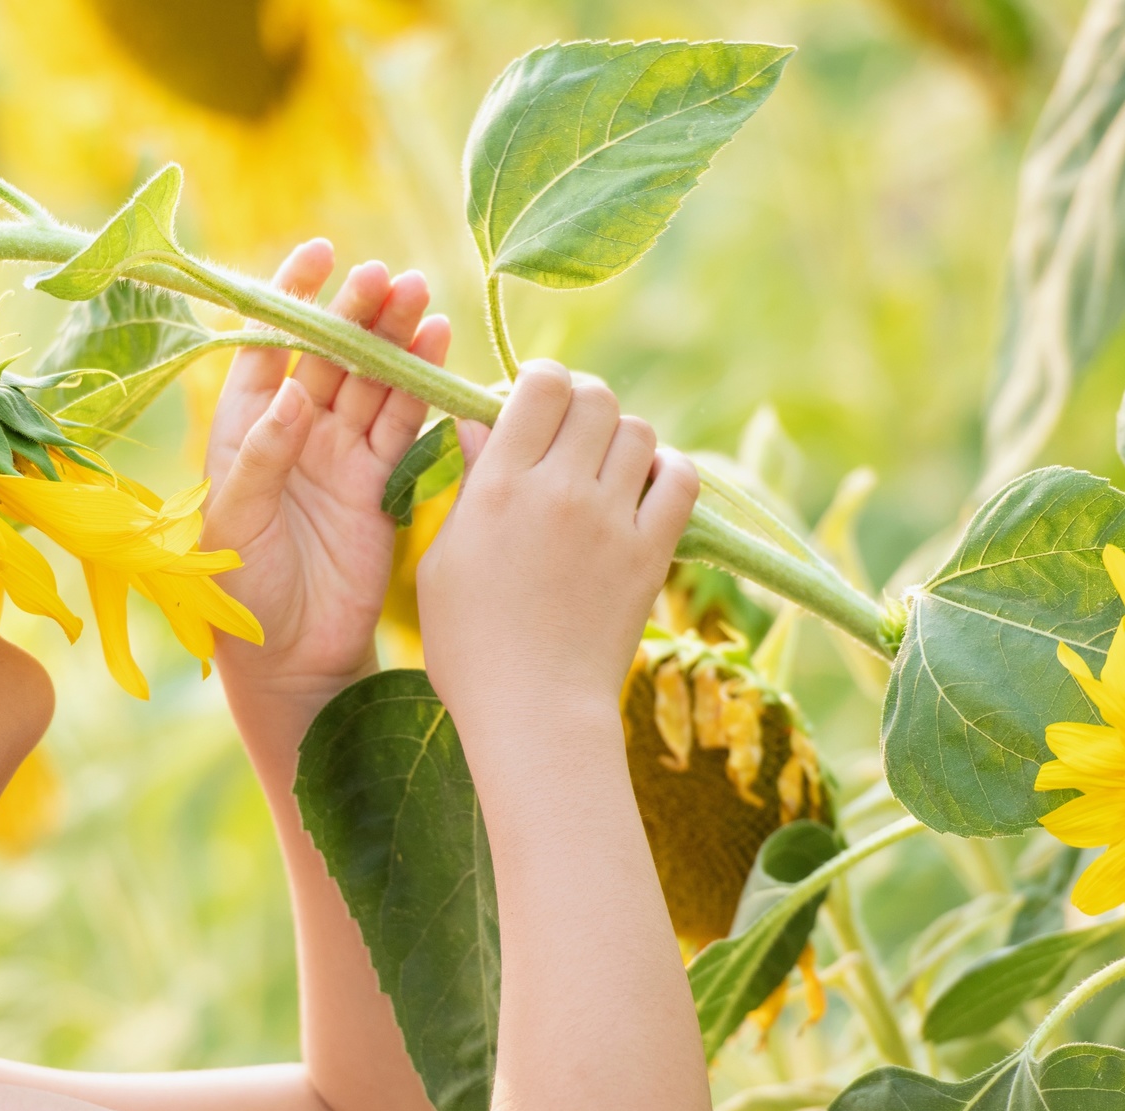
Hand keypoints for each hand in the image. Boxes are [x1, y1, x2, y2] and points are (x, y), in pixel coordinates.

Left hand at [202, 241, 452, 736]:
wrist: (288, 657)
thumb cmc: (239, 591)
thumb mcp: (235, 521)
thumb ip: (263, 455)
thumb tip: (293, 392)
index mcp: (243, 428)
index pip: (267, 346)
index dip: (292, 298)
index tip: (320, 255)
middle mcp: (292, 432)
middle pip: (328, 355)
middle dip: (357, 313)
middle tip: (387, 278)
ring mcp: (339, 454)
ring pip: (371, 381)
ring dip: (395, 340)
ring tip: (421, 299)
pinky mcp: (378, 483)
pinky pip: (402, 424)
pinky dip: (420, 387)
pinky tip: (438, 347)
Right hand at [416, 362, 697, 735]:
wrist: (534, 714)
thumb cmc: (469, 647)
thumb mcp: (443, 562)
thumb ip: (469, 486)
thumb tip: (481, 422)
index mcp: (499, 488)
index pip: (540, 385)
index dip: (539, 383)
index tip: (530, 409)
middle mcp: (559, 492)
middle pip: (595, 397)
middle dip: (581, 405)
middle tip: (569, 438)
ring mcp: (613, 521)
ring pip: (638, 431)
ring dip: (622, 439)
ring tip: (604, 471)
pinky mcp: (653, 553)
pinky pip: (681, 479)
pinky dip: (667, 472)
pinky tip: (644, 491)